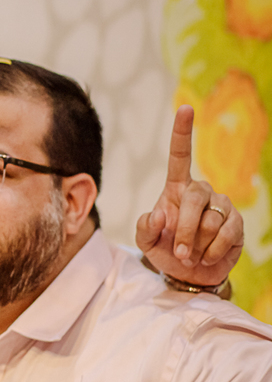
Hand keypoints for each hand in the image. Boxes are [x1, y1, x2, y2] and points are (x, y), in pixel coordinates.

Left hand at [136, 105, 242, 286]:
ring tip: (189, 256)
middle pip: (194, 199)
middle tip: (178, 253)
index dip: (183, 132)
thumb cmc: (165, 250)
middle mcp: (201, 190)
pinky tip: (205, 258)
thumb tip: (158, 215)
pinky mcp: (237, 223)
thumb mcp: (146, 241)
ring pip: (210, 220)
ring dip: (196, 244)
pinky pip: (226, 233)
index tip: (186, 108)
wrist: (189, 273)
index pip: (180, 155)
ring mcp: (221, 205)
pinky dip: (211, 250)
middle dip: (183, 229)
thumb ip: (144, 227)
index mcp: (176, 187)